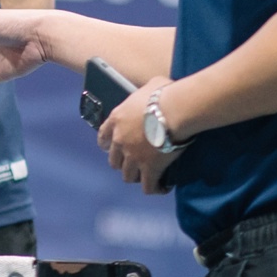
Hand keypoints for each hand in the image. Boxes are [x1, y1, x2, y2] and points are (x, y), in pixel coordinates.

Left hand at [99, 77, 181, 194]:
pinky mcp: (150, 169)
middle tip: (134, 162)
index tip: (109, 148)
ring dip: (136, 176)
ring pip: (127, 175)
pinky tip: (162, 188)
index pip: (102, 136)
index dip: (106, 144)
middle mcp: (120, 140)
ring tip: (146, 176)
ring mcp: (133, 157)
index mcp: (117, 119)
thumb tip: (155, 92)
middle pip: (114, 160)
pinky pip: (148, 186)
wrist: (174, 110)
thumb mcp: (149, 87)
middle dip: (123, 162)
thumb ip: (145, 95)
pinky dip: (155, 188)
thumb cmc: (164, 94)